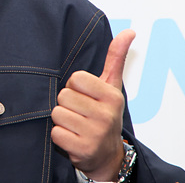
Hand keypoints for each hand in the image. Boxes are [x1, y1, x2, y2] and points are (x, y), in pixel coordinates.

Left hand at [51, 29, 135, 180]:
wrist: (108, 154)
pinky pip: (55, 133)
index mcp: (111, 96)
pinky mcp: (83, 150)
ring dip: (62, 120)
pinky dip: (60, 137)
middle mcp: (106, 115)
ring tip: (76, 125)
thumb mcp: (111, 86)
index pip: (75, 78)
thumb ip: (115, 57)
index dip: (75, 87)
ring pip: (57, 114)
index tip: (85, 96)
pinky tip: (73, 138)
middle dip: (67, 104)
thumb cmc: (104, 113)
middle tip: (80, 113)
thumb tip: (129, 31)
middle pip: (63, 96)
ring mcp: (95, 134)